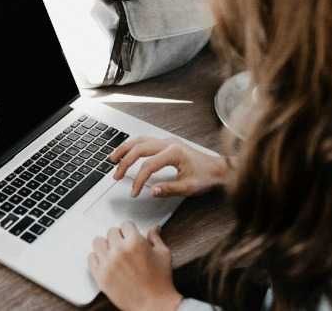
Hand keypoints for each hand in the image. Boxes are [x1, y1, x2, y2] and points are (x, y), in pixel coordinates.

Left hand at [88, 222, 180, 310]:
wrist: (154, 306)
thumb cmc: (160, 282)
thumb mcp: (163, 254)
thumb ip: (155, 238)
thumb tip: (154, 228)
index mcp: (135, 242)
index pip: (125, 224)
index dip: (130, 231)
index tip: (131, 236)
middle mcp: (119, 250)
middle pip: (111, 232)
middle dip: (119, 237)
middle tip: (124, 246)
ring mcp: (108, 264)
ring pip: (98, 242)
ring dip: (106, 245)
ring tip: (113, 252)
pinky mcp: (101, 277)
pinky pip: (91, 259)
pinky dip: (97, 258)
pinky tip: (105, 262)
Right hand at [110, 136, 227, 198]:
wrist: (218, 168)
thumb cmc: (206, 177)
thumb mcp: (189, 187)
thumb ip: (169, 189)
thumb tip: (151, 191)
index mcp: (173, 152)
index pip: (148, 165)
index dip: (139, 180)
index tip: (134, 192)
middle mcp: (168, 143)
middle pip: (139, 148)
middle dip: (125, 161)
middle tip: (116, 175)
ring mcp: (167, 141)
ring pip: (140, 140)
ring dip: (125, 148)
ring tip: (113, 158)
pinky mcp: (167, 143)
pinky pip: (145, 140)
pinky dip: (133, 145)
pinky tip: (127, 152)